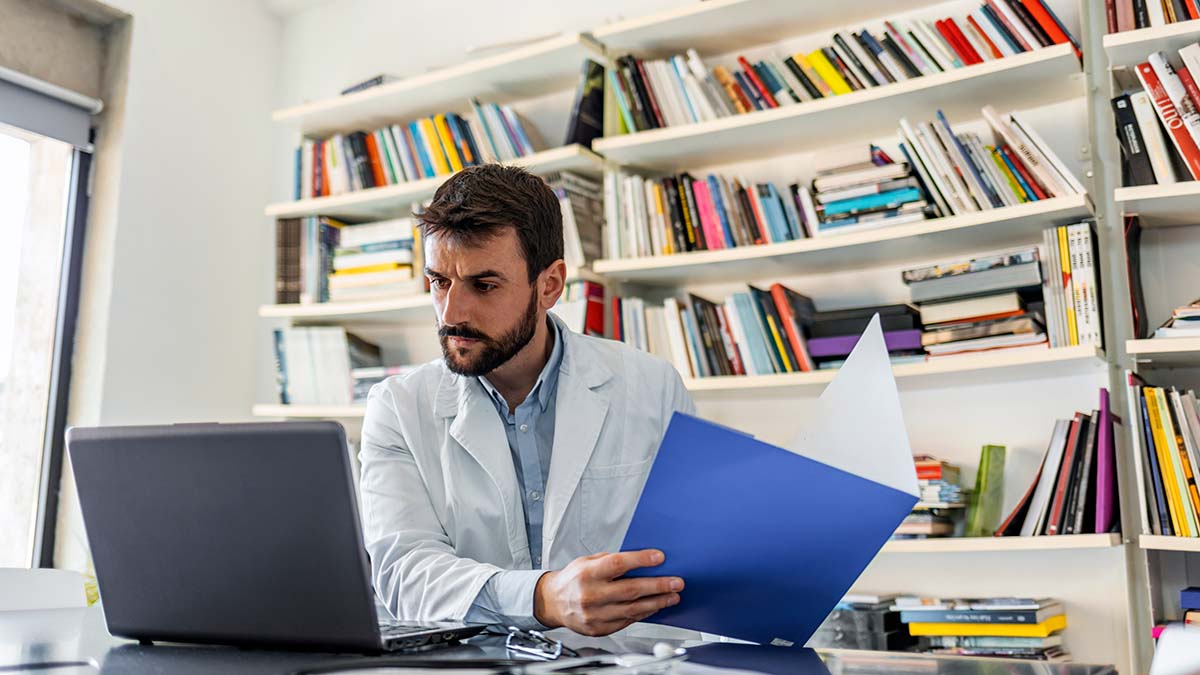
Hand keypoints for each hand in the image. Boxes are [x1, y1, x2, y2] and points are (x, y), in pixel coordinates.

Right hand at [533, 549, 682, 636]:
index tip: (659, 557)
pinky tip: (654, 607)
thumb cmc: (572, 579)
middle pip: (630, 590)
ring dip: (656, 602)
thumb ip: (611, 560)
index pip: (617, 564)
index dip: (640, 560)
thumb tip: (642, 560)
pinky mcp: (599, 629)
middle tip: (676, 582)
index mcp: (587, 573)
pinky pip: (627, 621)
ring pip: (632, 609)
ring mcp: (595, 615)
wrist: (553, 602)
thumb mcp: (587, 561)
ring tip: (671, 596)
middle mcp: (590, 595)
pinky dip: (643, 614)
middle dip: (657, 586)